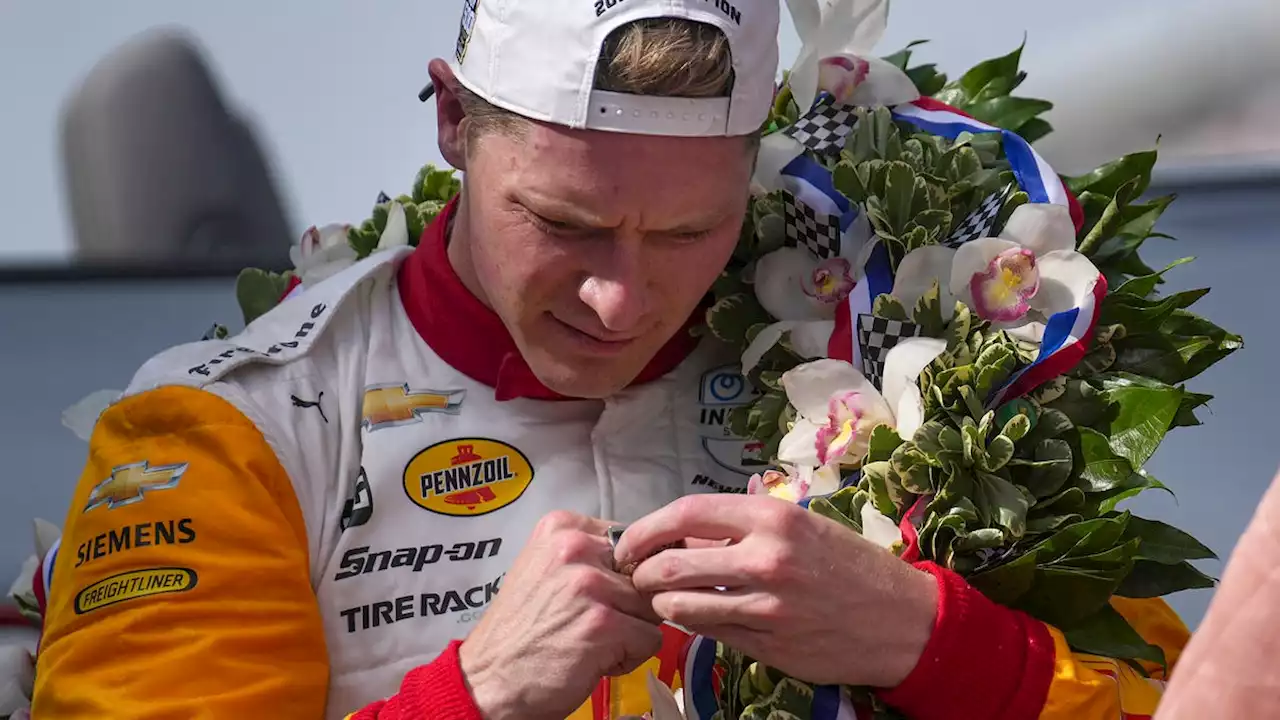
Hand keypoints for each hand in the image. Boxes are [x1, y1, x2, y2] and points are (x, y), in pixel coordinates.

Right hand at [458, 511, 663, 719]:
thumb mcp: (545, 570)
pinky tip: (593, 660)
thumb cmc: (519, 632)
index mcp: (562, 527)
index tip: (596, 595)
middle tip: (589, 624)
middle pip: (644, 574)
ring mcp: (590, 585)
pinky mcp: (604, 624)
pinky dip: (629, 657)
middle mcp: (576, 547)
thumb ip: (588, 557)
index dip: (623, 575)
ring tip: (590, 642)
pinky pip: (650, 639)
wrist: (488, 680)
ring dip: (630, 632)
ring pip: (651, 607)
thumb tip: (643, 561)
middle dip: (628, 604)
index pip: (631, 541)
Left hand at [613, 494, 938, 688]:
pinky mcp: (768, 646)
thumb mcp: (801, 527)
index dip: (646, 528)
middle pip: (672, 563)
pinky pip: (710, 633)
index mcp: (773, 518)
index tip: (630, 540)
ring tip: (661, 598)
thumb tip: (681, 534)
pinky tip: (694, 617)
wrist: (903, 620)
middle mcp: (766, 559)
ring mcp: (766, 607)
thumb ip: (742, 528)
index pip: (685, 514)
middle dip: (642, 572)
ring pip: (682, 605)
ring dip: (661, 602)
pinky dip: (692, 624)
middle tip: (636, 575)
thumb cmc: (849, 565)